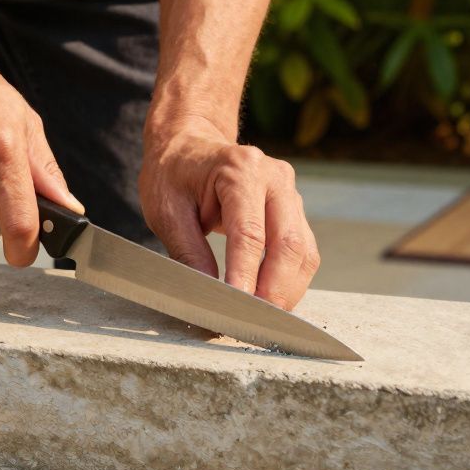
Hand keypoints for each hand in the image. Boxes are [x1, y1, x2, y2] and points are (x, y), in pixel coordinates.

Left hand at [139, 116, 318, 309]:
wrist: (189, 145)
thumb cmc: (173, 174)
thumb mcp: (166, 210)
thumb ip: (187, 251)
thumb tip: (207, 295)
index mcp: (240, 169)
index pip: (250, 233)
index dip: (246, 275)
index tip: (237, 307)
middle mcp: (275, 177)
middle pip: (289, 244)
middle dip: (275, 290)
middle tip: (254, 324)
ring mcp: (290, 193)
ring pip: (304, 252)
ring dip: (288, 291)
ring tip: (263, 320)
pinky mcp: (294, 211)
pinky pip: (303, 252)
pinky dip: (290, 281)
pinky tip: (271, 301)